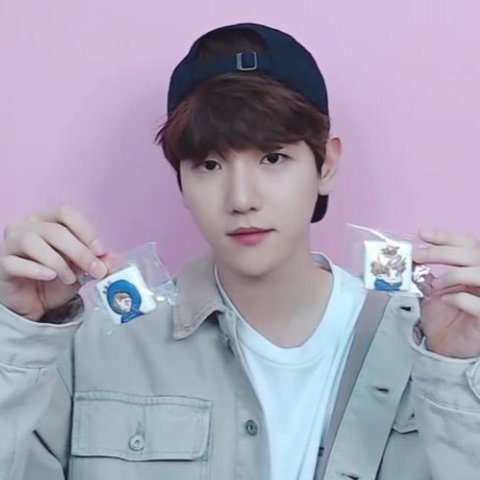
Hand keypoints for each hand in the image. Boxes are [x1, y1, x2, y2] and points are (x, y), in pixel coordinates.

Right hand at [0, 205, 109, 320]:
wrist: (33, 304)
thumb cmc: (56, 280)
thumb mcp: (82, 270)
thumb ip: (98, 262)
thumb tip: (113, 258)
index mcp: (46, 220)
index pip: (65, 212)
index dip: (85, 230)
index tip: (101, 251)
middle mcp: (25, 226)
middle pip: (54, 230)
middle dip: (80, 252)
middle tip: (95, 270)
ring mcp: (10, 244)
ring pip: (32, 241)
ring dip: (58, 262)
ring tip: (70, 279)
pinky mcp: (1, 264)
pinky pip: (14, 262)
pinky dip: (36, 269)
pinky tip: (50, 277)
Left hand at [412, 229, 479, 357]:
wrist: (445, 345)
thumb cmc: (444, 316)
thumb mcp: (433, 288)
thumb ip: (427, 272)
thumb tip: (411, 257)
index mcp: (475, 268)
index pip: (468, 243)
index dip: (446, 236)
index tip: (422, 234)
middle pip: (473, 253)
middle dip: (441, 252)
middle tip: (417, 255)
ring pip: (479, 273)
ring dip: (453, 275)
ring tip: (436, 284)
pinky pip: (479, 304)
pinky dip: (460, 298)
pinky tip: (446, 300)